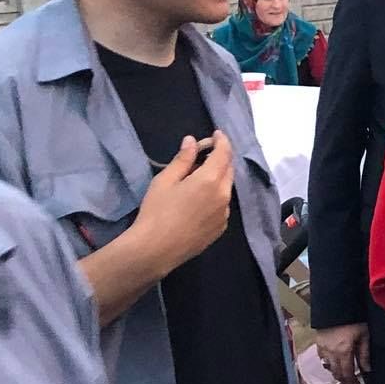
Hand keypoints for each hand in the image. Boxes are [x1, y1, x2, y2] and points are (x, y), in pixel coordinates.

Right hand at [133, 133, 233, 271]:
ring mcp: (225, 214)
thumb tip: (192, 141)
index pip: (224, 153)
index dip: (222, 141)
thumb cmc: (157, 211)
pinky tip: (199, 200)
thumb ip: (183, 159)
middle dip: (220, 158)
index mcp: (211, 180)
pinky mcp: (220, 228)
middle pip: (228, 170)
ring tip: (197, 178)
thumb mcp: (165, 180)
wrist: (156, 249)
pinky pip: (222, 205)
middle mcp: (224, 196)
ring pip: (226, 188)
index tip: (217, 134)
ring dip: (218, 178)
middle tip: (204, 154)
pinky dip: (215, 196)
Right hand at [313, 323, 369, 383]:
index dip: (352, 383)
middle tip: (351, 381)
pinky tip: (333, 360)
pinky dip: (327, 362)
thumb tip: (367, 370)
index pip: (347, 374)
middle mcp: (331, 353)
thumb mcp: (363, 336)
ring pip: (327, 367)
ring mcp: (323, 348)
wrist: (337, 305)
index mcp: (344, 352)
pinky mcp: (318, 342)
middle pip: (336, 373)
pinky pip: (321, 357)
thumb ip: (364, 354)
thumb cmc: (353, 319)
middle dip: (344, 380)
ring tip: (343, 371)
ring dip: (335, 372)